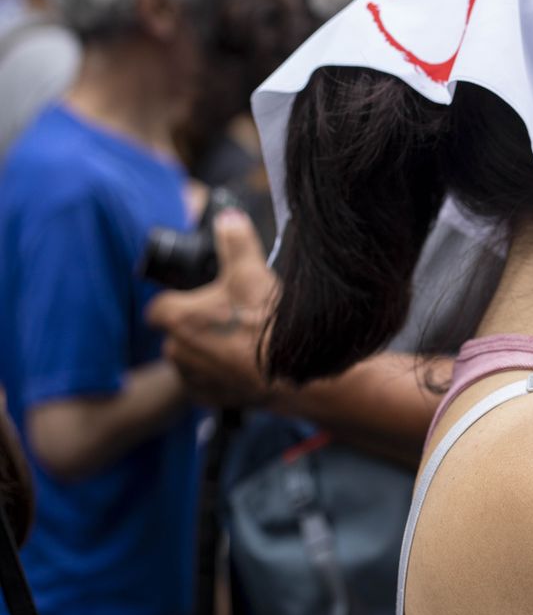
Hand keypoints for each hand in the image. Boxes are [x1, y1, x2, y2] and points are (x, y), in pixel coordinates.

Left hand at [145, 209, 280, 407]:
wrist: (292, 374)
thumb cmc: (266, 323)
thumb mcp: (252, 272)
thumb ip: (235, 240)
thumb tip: (228, 217)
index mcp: (177, 317)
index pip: (159, 307)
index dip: (178, 301)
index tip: (199, 299)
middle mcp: (176, 350)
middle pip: (176, 332)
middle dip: (197, 325)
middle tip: (229, 318)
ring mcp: (191, 377)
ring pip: (190, 358)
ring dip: (207, 350)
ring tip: (241, 342)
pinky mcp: (209, 398)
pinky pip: (205, 382)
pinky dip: (219, 374)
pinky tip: (244, 364)